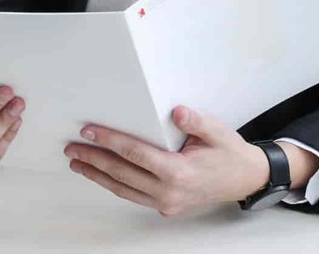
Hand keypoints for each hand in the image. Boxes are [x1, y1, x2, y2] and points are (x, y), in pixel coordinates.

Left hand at [65, 105, 272, 216]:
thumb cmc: (229, 154)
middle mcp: (169, 192)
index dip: (109, 141)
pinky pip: (134, 196)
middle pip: (122, 173)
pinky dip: (116, 185)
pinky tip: (104, 175)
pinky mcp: (167, 207)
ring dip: (99, 176)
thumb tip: (176, 112)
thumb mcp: (217, 131)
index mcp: (179, 172)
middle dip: (94, 160)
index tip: (90, 131)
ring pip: (124, 189)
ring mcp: (167, 203)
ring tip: (78, 164)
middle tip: (73, 148)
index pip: (134, 153)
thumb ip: (195, 121)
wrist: (245, 179)